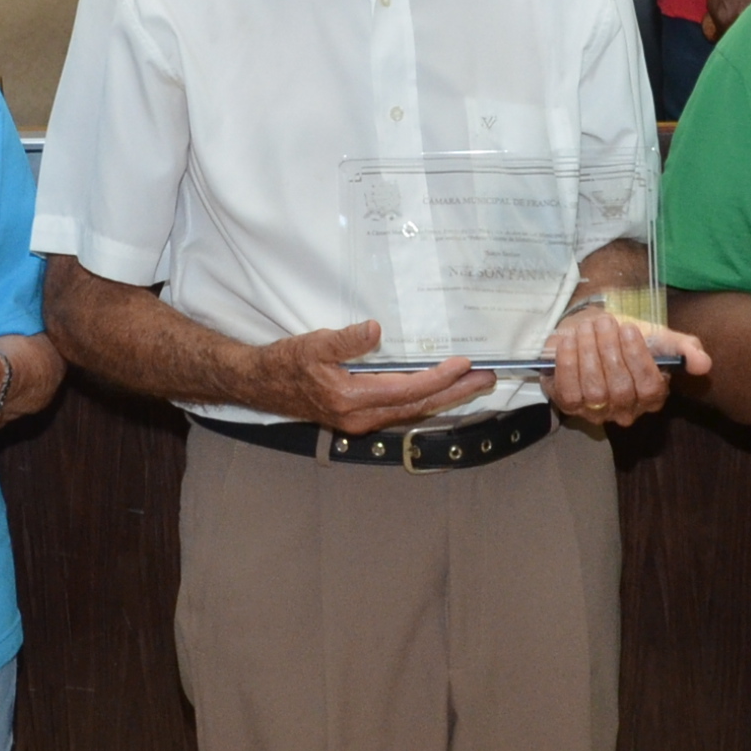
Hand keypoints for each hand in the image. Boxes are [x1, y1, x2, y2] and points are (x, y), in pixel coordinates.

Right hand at [243, 322, 495, 436]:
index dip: (439, 377)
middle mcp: (362, 417)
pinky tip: (440, 390)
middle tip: (488, 378)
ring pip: (413, 411)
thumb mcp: (313, 344)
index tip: (464, 363)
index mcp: (353, 398)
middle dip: (456, 392)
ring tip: (474, 383)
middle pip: (419, 406)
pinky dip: (426, 399)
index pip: (408, 389)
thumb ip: (345, 339)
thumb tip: (375, 329)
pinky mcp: (360, 417)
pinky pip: (402, 410)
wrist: (262, 385)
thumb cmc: (286, 363)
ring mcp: (362, 421)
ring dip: (445, 397)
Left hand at [544, 302, 706, 430]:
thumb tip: (704, 363)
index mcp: (653, 396)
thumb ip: (684, 348)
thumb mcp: (658, 337)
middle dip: (609, 351)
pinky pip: (569, 392)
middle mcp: (626, 411)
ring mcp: (596, 412)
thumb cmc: (627, 336)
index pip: (650, 387)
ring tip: (586, 328)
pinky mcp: (570, 406)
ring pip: (594, 390)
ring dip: (588, 354)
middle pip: (619, 389)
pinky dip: (568, 365)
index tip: (628, 328)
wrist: (591, 330)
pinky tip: (569, 342)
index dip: (638, 358)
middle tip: (604, 323)